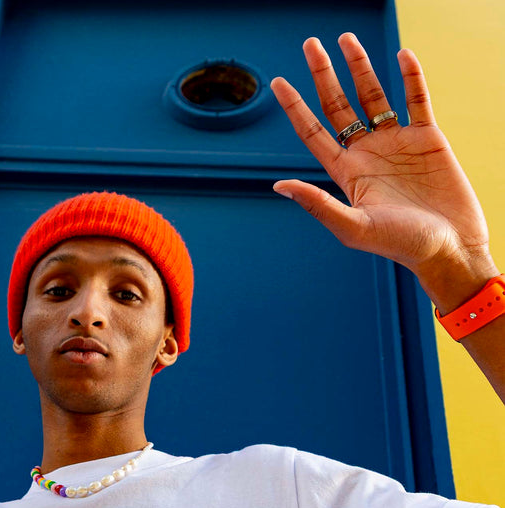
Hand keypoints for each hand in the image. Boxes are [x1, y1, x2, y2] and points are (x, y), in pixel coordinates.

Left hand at [270, 34, 497, 310]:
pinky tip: (401, 55)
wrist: (449, 248)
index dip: (295, 107)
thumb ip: (318, 203)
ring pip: (374, 95)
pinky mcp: (428, 138)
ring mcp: (397, 143)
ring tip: (345, 39)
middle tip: (310, 44)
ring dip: (360, 66)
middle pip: (339, 106)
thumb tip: (278, 185)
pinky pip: (417, 99)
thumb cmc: (401, 245)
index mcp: (346, 173)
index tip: (278, 81)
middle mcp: (368, 154)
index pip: (313, 132)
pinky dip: (411, 76)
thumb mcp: (353, 226)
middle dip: (323, 75)